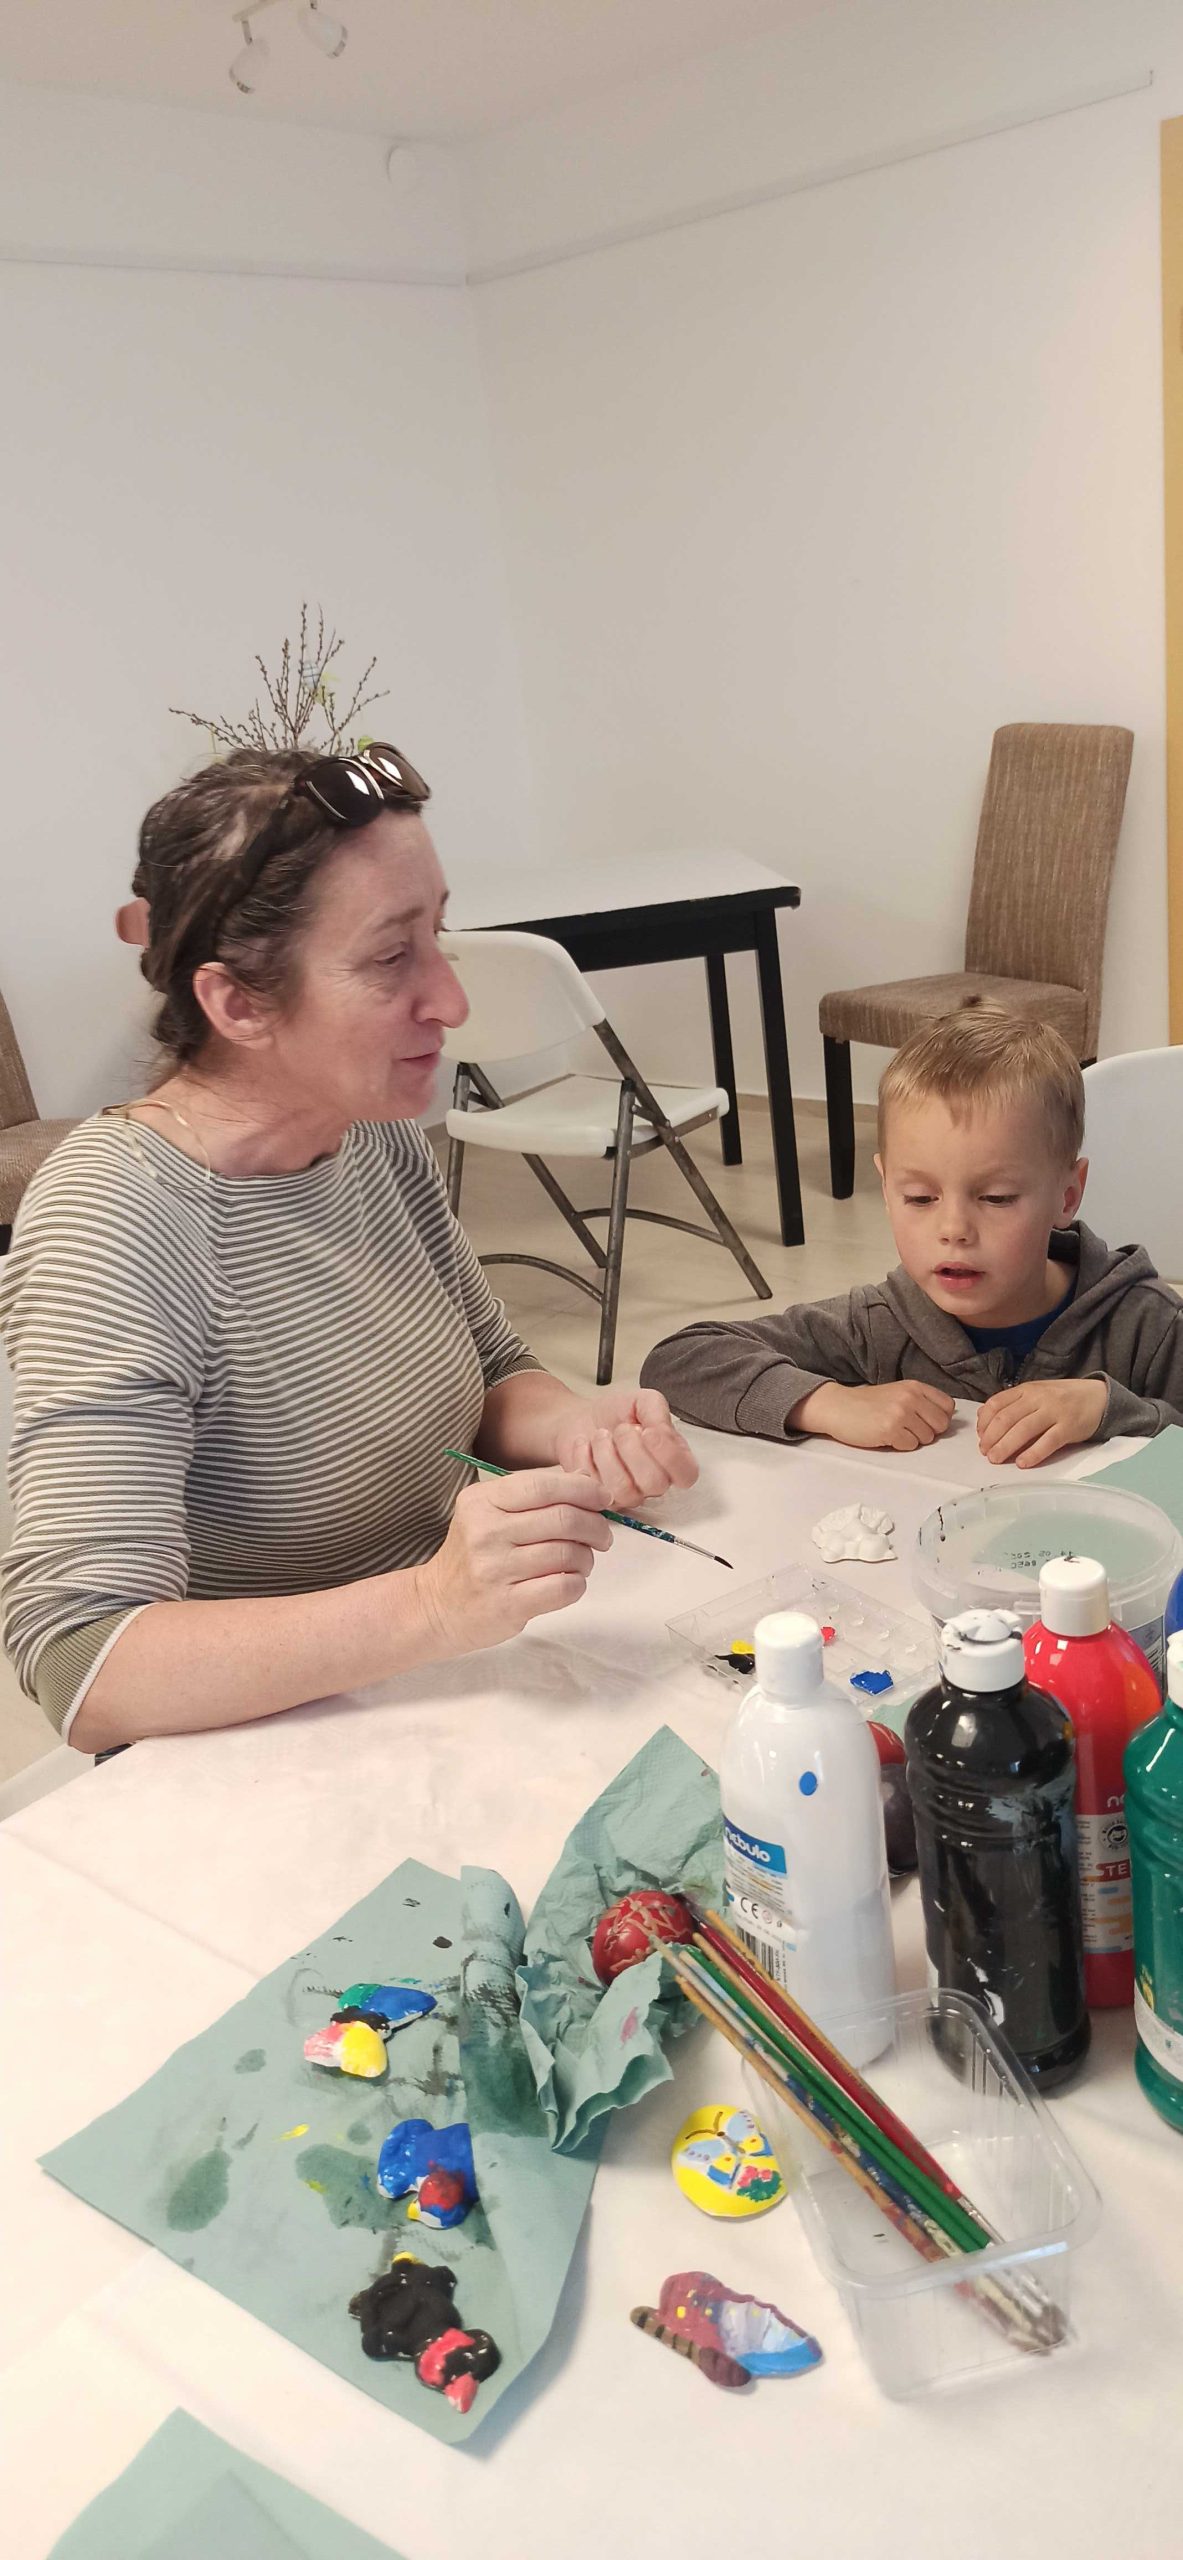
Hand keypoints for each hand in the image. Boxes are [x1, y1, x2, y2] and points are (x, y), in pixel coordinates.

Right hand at [414, 1466, 611, 1653]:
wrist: (438, 1605)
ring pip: (568, 1553)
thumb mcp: (488, 1513)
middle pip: (563, 1518)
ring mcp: (494, 1570)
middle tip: (602, 1536)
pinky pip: (563, 1588)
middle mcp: (485, 1532)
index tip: (602, 1499)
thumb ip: (533, 1496)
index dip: (583, 1490)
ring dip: (586, 1557)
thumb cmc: (474, 1556)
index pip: (544, 1486)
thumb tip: (586, 1483)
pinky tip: (569, 1582)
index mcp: (482, 1501)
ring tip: (580, 1562)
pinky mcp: (506, 1605)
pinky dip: (577, 1583)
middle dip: (595, 1525)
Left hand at [552, 1385, 698, 1509]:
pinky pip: (595, 1488)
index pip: (687, 1474)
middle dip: (632, 1449)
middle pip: (655, 1483)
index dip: (670, 1456)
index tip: (649, 1432)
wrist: (581, 1417)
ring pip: (624, 1488)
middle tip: (621, 1429)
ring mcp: (628, 1494)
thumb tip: (661, 1433)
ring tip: (601, 1435)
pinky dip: (585, 1459)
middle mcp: (654, 1482)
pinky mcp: (600, 1498)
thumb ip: (658, 1412)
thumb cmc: (617, 1413)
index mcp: (673, 1459)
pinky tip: (586, 1445)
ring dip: (606, 1453)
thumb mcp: (642, 1401)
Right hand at [790, 1380, 955, 1452]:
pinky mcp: (890, 1430)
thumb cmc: (868, 1403)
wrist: (838, 1407)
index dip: (939, 1418)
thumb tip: (946, 1419)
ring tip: (894, 1430)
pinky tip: (886, 1436)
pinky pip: (911, 1446)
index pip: (948, 1406)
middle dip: (928, 1431)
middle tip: (908, 1429)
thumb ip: (921, 1401)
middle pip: (941, 1425)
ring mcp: (901, 1413)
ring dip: (912, 1439)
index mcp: (915, 1386)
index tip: (924, 1421)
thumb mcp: (898, 1392)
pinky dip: (900, 1445)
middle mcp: (910, 1397)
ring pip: (927, 1438)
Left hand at [977, 1378, 1106, 1468]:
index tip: (980, 1437)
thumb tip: (983, 1417)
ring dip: (1006, 1446)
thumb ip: (1011, 1403)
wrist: (1099, 1397)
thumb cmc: (1062, 1398)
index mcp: (1027, 1390)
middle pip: (1007, 1418)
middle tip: (984, 1453)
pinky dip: (1033, 1454)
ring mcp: (1054, 1412)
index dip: (984, 1423)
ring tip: (995, 1459)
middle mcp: (1038, 1399)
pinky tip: (1022, 1463)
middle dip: (991, 1437)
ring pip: (1023, 1430)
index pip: (997, 1404)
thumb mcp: (1036, 1393)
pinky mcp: (1069, 1428)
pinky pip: (1048, 1442)